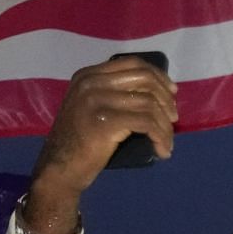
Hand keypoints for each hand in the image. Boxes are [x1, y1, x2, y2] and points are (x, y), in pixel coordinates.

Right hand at [21, 57, 177, 233]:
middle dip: (165, 99)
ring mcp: (97, 100)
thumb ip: (113, 94)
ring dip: (165, 125)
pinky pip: (146, 123)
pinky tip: (162, 150)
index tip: (172, 93)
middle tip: (173, 118)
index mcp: (88, 76)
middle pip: (144, 79)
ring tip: (167, 141)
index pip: (132, 64)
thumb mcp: (91, 108)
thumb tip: (155, 92)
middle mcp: (91, 83)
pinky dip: (160, 136)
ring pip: (149, 103)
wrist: (58, 169)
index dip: (158, 76)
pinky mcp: (106, 121)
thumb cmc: (78, 143)